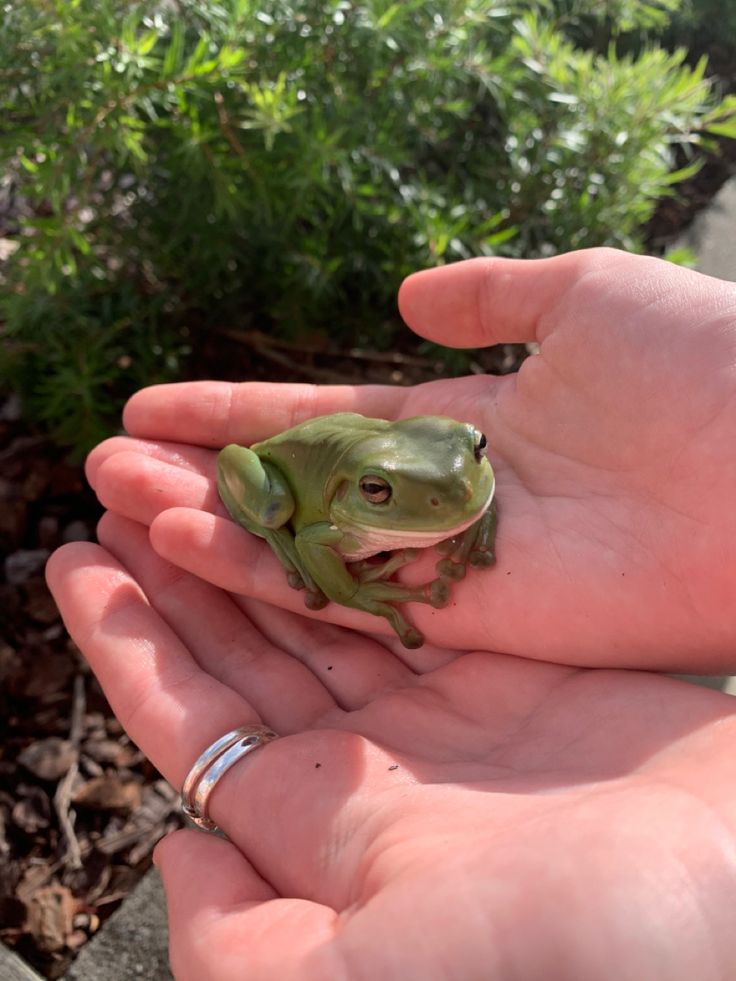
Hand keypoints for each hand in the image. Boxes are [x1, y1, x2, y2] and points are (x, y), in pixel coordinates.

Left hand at [47, 516, 735, 979]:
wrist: (735, 914)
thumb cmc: (566, 958)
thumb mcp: (369, 979)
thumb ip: (246, 948)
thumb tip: (176, 865)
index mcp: (327, 829)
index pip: (192, 720)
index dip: (127, 641)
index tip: (73, 561)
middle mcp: (380, 767)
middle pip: (247, 645)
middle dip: (179, 566)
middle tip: (119, 481)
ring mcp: (452, 711)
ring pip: (323, 602)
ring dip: (254, 534)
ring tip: (190, 466)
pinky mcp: (522, 666)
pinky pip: (413, 584)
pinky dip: (358, 534)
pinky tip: (318, 483)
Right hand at [85, 248, 735, 668]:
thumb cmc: (704, 359)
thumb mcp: (587, 293)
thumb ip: (492, 296)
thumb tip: (406, 299)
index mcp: (467, 420)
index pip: (327, 418)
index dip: (241, 413)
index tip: (158, 405)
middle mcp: (445, 495)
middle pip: (301, 488)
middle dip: (205, 473)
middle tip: (108, 461)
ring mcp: (454, 558)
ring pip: (307, 544)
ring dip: (211, 522)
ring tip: (119, 501)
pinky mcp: (473, 616)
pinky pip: (349, 592)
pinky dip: (266, 569)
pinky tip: (186, 543)